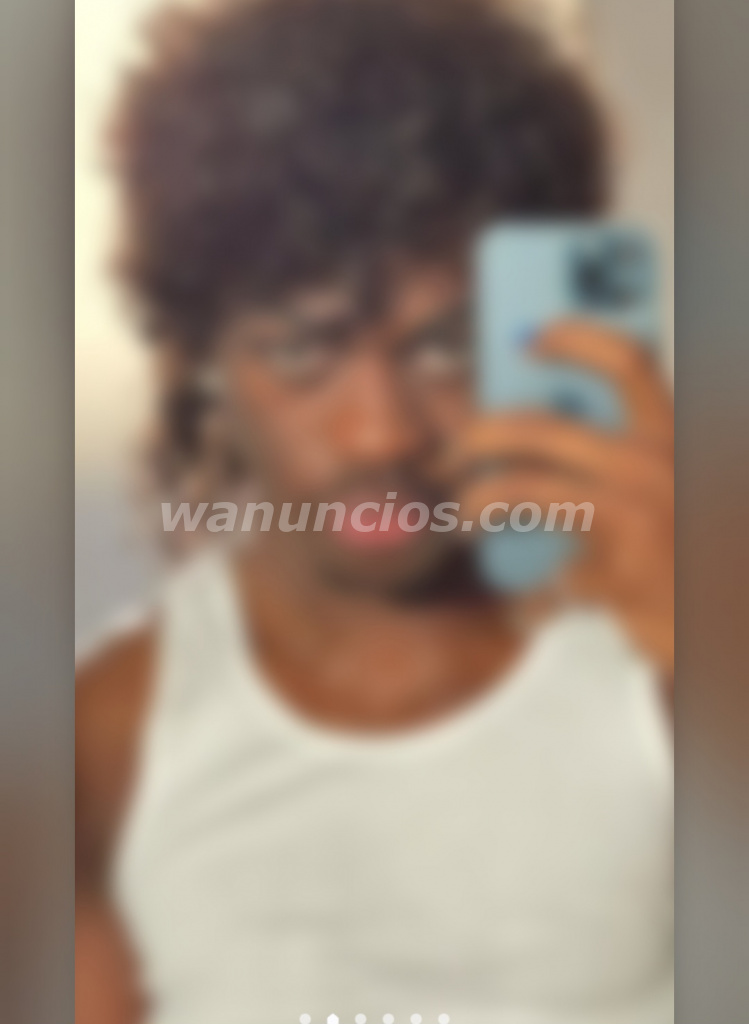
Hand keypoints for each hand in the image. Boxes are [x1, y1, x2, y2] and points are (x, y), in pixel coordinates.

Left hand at [452, 320, 673, 680]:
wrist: (737, 626)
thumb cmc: (701, 557)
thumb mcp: (681, 488)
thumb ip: (633, 460)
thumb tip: (558, 436)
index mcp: (676, 435)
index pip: (627, 363)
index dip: (573, 339)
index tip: (526, 338)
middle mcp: (658, 464)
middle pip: (542, 426)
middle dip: (480, 434)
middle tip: (453, 453)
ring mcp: (639, 516)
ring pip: (525, 488)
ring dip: (479, 501)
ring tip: (464, 520)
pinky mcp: (621, 574)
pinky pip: (550, 580)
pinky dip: (531, 601)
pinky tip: (525, 611)